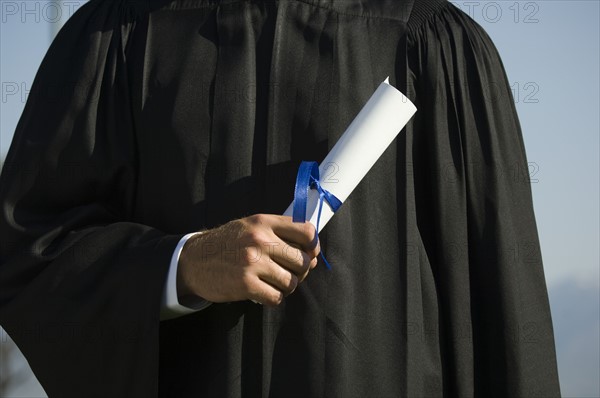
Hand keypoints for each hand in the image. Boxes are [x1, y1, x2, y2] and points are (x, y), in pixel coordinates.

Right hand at [177, 214, 319, 305]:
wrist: (193, 261)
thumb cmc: (227, 244)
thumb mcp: (250, 227)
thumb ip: (279, 234)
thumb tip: (313, 255)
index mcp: (264, 222)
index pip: (306, 231)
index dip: (314, 246)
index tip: (310, 254)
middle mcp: (260, 239)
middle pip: (303, 260)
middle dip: (301, 271)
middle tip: (289, 273)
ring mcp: (253, 262)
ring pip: (291, 281)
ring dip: (286, 287)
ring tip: (274, 284)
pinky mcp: (246, 285)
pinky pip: (276, 297)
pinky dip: (273, 298)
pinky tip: (264, 292)